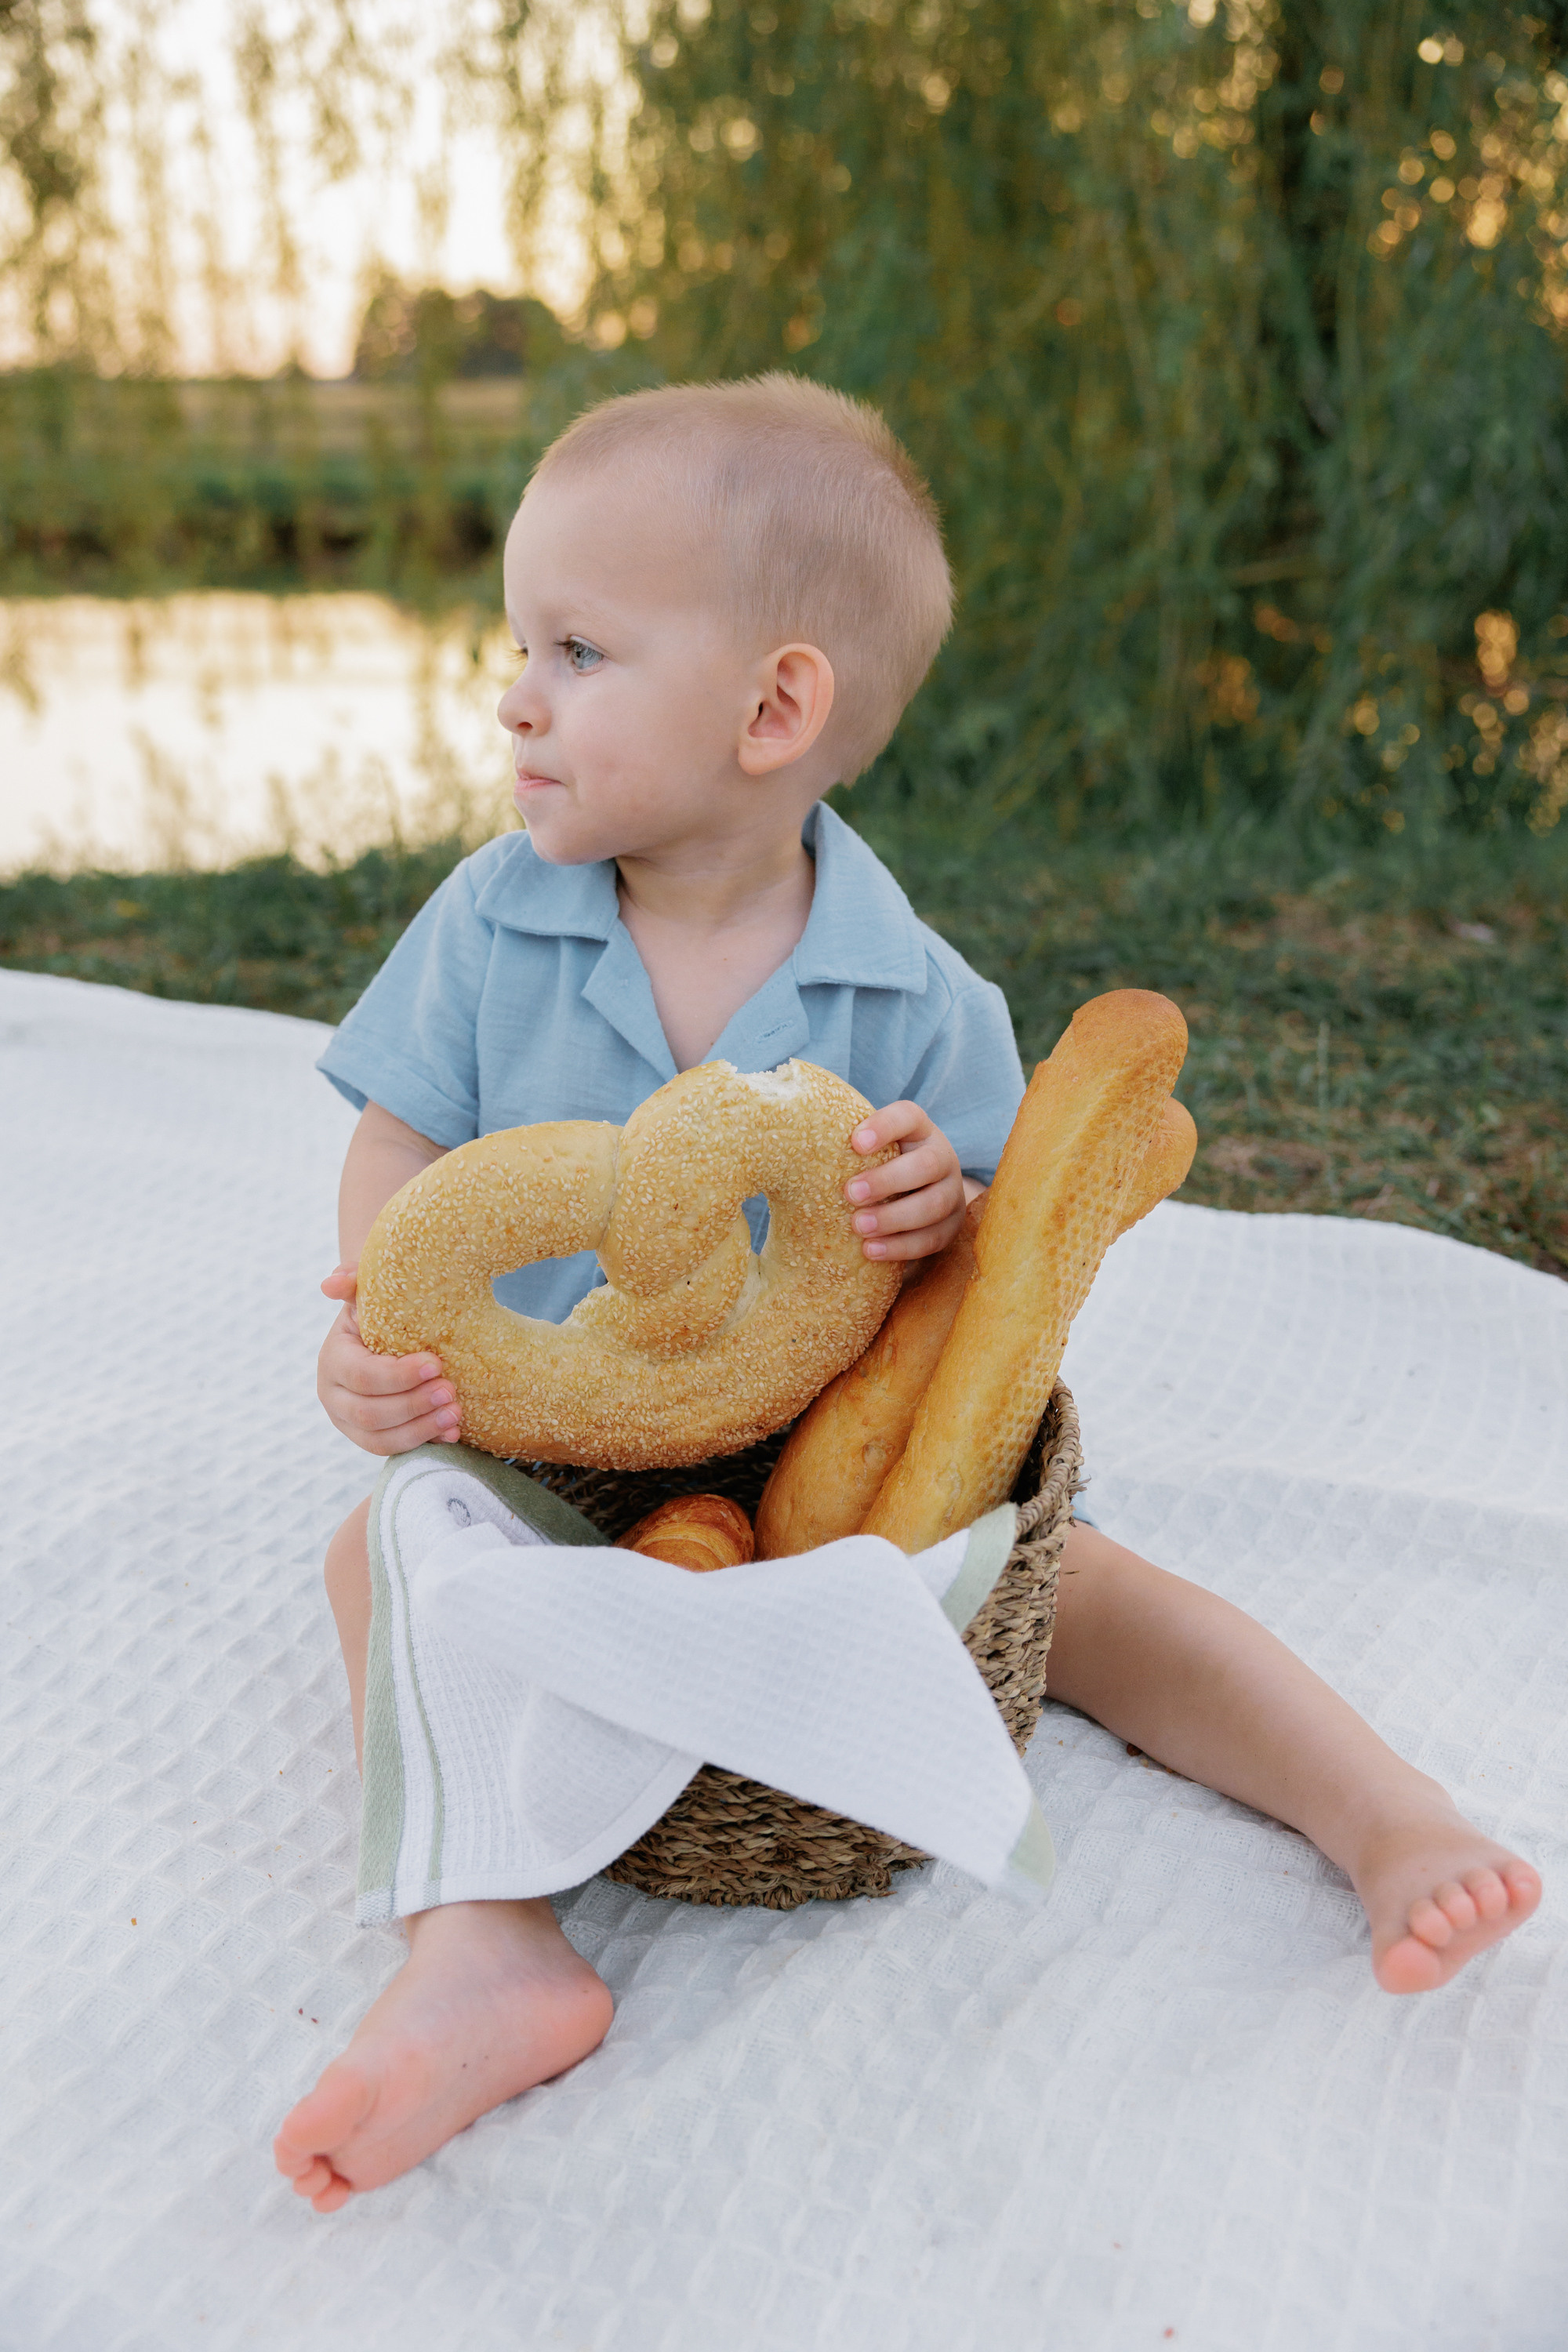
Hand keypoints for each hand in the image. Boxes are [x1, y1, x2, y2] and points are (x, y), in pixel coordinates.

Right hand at [317, 1264, 461, 1455]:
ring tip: (456, 1413)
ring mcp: (348, 1423)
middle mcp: (334, 1396)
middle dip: (413, 1405)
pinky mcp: (369, 1438)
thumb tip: (331, 1283)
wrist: (387, 1333)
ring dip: (421, 1429)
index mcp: (333, 1359)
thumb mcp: (368, 1293)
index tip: (437, 1364)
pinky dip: (423, 1443)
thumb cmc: (382, 1311)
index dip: (399, 1375)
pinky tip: (451, 1432)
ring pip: (379, 1440)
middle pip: (370, 1413)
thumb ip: (353, 1280)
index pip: (361, 1376)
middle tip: (451, 1391)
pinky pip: (393, 1450)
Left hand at [845, 1103, 967, 1262]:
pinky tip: (870, 1251)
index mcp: (918, 1130)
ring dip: (894, 1218)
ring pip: (933, 1205)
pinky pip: (931, 1240)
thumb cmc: (875, 1167)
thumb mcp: (867, 1150)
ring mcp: (951, 1193)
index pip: (908, 1116)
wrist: (918, 1195)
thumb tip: (776, 1150)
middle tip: (850, 1193)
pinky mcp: (950, 1227)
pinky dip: (900, 1247)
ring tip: (858, 1226)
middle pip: (926, 1164)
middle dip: (888, 1180)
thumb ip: (840, 1145)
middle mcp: (941, 1156)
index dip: (885, 1126)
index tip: (855, 1142)